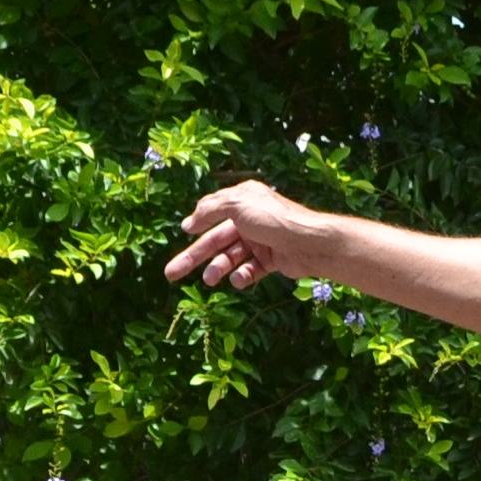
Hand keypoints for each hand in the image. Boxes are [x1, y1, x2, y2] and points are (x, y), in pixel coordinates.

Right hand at [165, 179, 326, 292]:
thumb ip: (209, 209)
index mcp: (242, 201)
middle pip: (215, 241)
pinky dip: (242, 275)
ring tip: (209, 279)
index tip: (184, 234)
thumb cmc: (273, 218)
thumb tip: (187, 223)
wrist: (309, 242)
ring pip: (230, 258)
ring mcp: (259, 242)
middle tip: (170, 274)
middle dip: (193, 257)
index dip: (197, 224)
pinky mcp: (270, 261)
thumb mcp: (237, 204)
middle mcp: (249, 220)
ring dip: (218, 268)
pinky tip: (240, 278)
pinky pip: (249, 270)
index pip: (212, 212)